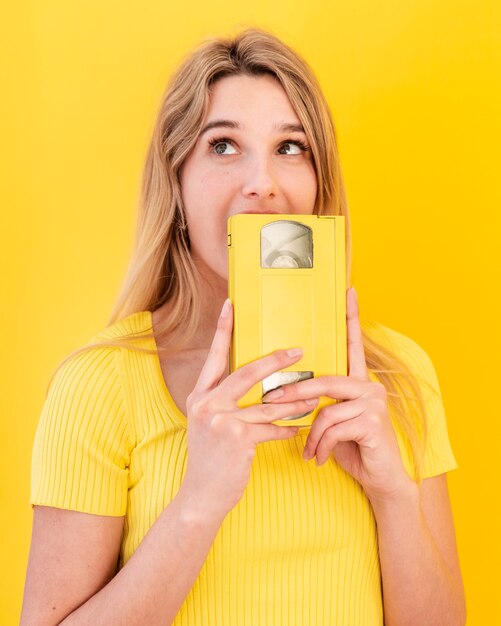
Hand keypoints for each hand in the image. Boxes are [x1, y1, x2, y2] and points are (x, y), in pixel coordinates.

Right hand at [179, 299, 318, 520]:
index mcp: (200, 395)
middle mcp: (207, 404)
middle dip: (276, 360)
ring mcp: (221, 421)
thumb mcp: (209, 425)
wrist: (200, 496)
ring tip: (314, 396)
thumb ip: (225, 402)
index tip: (230, 303)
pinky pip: (272, 428)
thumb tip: (256, 386)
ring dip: (294, 401)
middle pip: (247, 372)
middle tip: (299, 350)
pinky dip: (288, 430)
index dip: (222, 329)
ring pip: (268, 403)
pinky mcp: (238, 439)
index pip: (213, 356)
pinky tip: (300, 430)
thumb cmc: (210, 459)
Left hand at [263, 287, 411, 502]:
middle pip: (325, 381)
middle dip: (295, 393)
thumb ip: (319, 403)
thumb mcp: (331, 422)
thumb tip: (286, 392)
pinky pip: (332, 428)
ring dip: (311, 434)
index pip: (352, 345)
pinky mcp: (373, 422)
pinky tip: (319, 458)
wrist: (380, 481)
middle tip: (272, 401)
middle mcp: (369, 386)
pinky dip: (320, 446)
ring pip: (325, 409)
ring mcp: (373, 403)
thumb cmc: (351, 449)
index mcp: (358, 382)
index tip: (348, 291)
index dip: (351, 318)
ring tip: (307, 450)